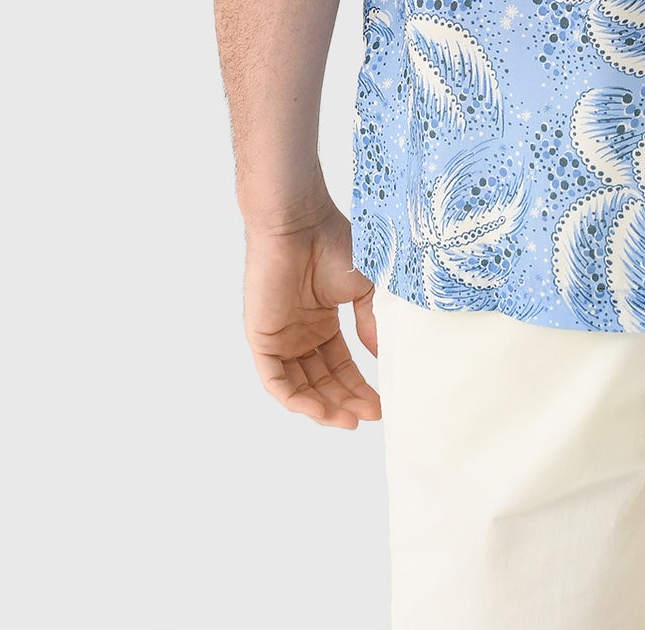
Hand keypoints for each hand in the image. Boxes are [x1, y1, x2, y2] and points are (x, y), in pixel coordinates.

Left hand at [243, 200, 381, 428]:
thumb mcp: (365, 287)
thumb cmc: (334, 243)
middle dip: (346, 402)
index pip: (341, 366)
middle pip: (323, 382)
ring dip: (324, 408)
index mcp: (321, 322)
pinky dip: (297, 401)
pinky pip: (276, 382)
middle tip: (371, 417)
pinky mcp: (261, 340)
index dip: (360, 387)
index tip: (383, 405)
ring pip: (300, 388)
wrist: (299, 223)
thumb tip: (382, 358)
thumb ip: (371, 322)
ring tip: (350, 421)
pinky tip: (321, 411)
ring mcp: (280, 339)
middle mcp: (300, 334)